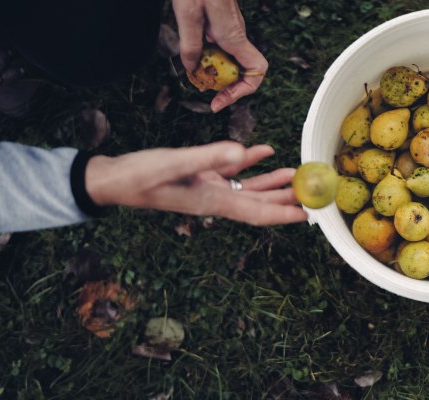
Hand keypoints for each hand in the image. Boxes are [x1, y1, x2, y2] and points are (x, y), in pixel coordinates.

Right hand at [85, 142, 307, 225]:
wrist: (113, 180)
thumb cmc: (139, 176)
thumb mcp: (173, 163)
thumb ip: (208, 157)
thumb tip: (240, 152)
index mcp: (214, 202)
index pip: (258, 213)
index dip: (285, 215)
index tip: (310, 216)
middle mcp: (216, 199)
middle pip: (261, 203)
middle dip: (288, 200)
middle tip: (315, 195)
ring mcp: (210, 188)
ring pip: (250, 188)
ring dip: (274, 182)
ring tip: (298, 175)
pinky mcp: (201, 176)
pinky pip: (232, 171)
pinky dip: (250, 162)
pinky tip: (265, 152)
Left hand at [172, 0, 266, 111]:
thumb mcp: (187, 15)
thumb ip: (190, 45)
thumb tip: (193, 70)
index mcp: (233, 37)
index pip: (256, 72)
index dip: (244, 90)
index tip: (221, 98)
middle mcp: (236, 36)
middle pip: (241, 72)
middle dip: (224, 85)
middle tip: (204, 90)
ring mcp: (230, 31)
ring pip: (229, 61)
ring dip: (214, 72)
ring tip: (195, 73)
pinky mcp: (222, 25)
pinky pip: (221, 49)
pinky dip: (209, 58)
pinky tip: (194, 55)